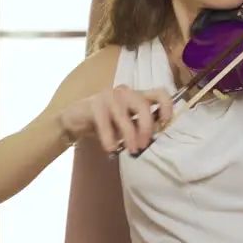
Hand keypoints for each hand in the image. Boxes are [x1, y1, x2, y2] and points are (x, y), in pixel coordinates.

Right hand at [58, 85, 173, 153]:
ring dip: (129, 136)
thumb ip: (140, 126)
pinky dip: (109, 138)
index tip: (164, 123)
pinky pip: (105, 123)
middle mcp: (126, 92)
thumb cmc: (106, 122)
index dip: (167, 106)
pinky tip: (110, 149)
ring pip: (125, 117)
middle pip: (144, 106)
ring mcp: (110, 96)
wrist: (75, 119)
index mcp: (137, 95)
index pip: (159, 93)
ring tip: (130, 151)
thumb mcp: (127, 124)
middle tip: (143, 146)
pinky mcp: (95, 104)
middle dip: (146, 129)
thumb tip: (153, 136)